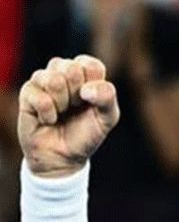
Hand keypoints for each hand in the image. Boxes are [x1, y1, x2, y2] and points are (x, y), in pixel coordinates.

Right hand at [18, 56, 120, 177]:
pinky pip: (40, 98)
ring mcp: (43, 80)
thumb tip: (86, 89)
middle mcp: (63, 72)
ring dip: (62, 104)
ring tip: (62, 113)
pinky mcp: (27, 93)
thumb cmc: (86, 133)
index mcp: (86, 74)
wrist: (63, 156)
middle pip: (71, 68)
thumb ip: (107, 97)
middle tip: (75, 108)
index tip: (91, 102)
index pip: (90, 64)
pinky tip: (49, 120)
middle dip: (77, 95)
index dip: (93, 86)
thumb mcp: (107, 118)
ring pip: (53, 80)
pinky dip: (49, 114)